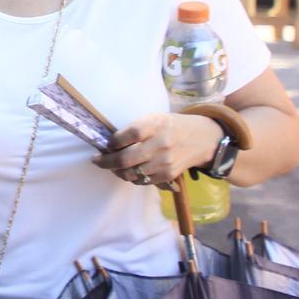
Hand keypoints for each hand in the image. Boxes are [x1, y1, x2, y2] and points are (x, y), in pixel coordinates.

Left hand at [93, 112, 222, 186]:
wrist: (201, 139)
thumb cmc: (171, 126)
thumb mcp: (154, 118)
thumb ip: (134, 128)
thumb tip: (110, 143)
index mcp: (155, 125)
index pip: (127, 135)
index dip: (112, 142)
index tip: (105, 144)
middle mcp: (160, 144)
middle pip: (126, 159)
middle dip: (106, 162)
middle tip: (97, 160)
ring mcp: (164, 162)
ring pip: (131, 173)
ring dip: (116, 171)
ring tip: (111, 166)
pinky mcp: (168, 175)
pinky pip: (142, 181)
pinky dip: (131, 177)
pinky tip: (128, 171)